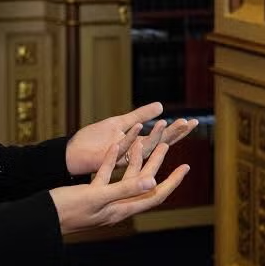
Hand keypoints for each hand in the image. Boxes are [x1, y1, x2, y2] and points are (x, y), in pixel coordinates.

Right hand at [50, 130, 190, 234]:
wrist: (41, 218)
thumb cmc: (67, 210)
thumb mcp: (97, 197)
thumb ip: (125, 189)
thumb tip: (153, 182)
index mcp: (121, 209)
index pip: (155, 195)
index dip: (172, 181)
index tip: (186, 167)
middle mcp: (116, 205)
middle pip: (144, 182)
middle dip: (156, 162)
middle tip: (168, 143)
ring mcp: (104, 199)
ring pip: (125, 175)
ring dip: (134, 157)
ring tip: (144, 139)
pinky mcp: (91, 193)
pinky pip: (106, 174)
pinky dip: (112, 159)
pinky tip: (116, 145)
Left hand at [65, 102, 197, 176]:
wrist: (72, 153)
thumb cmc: (94, 140)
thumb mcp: (120, 122)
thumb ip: (140, 115)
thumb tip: (161, 106)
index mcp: (138, 145)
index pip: (163, 138)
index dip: (177, 131)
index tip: (192, 121)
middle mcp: (134, 154)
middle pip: (159, 144)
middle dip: (173, 134)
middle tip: (188, 123)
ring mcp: (122, 158)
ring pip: (143, 147)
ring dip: (155, 135)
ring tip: (166, 121)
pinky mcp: (109, 159)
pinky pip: (121, 148)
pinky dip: (130, 137)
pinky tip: (138, 125)